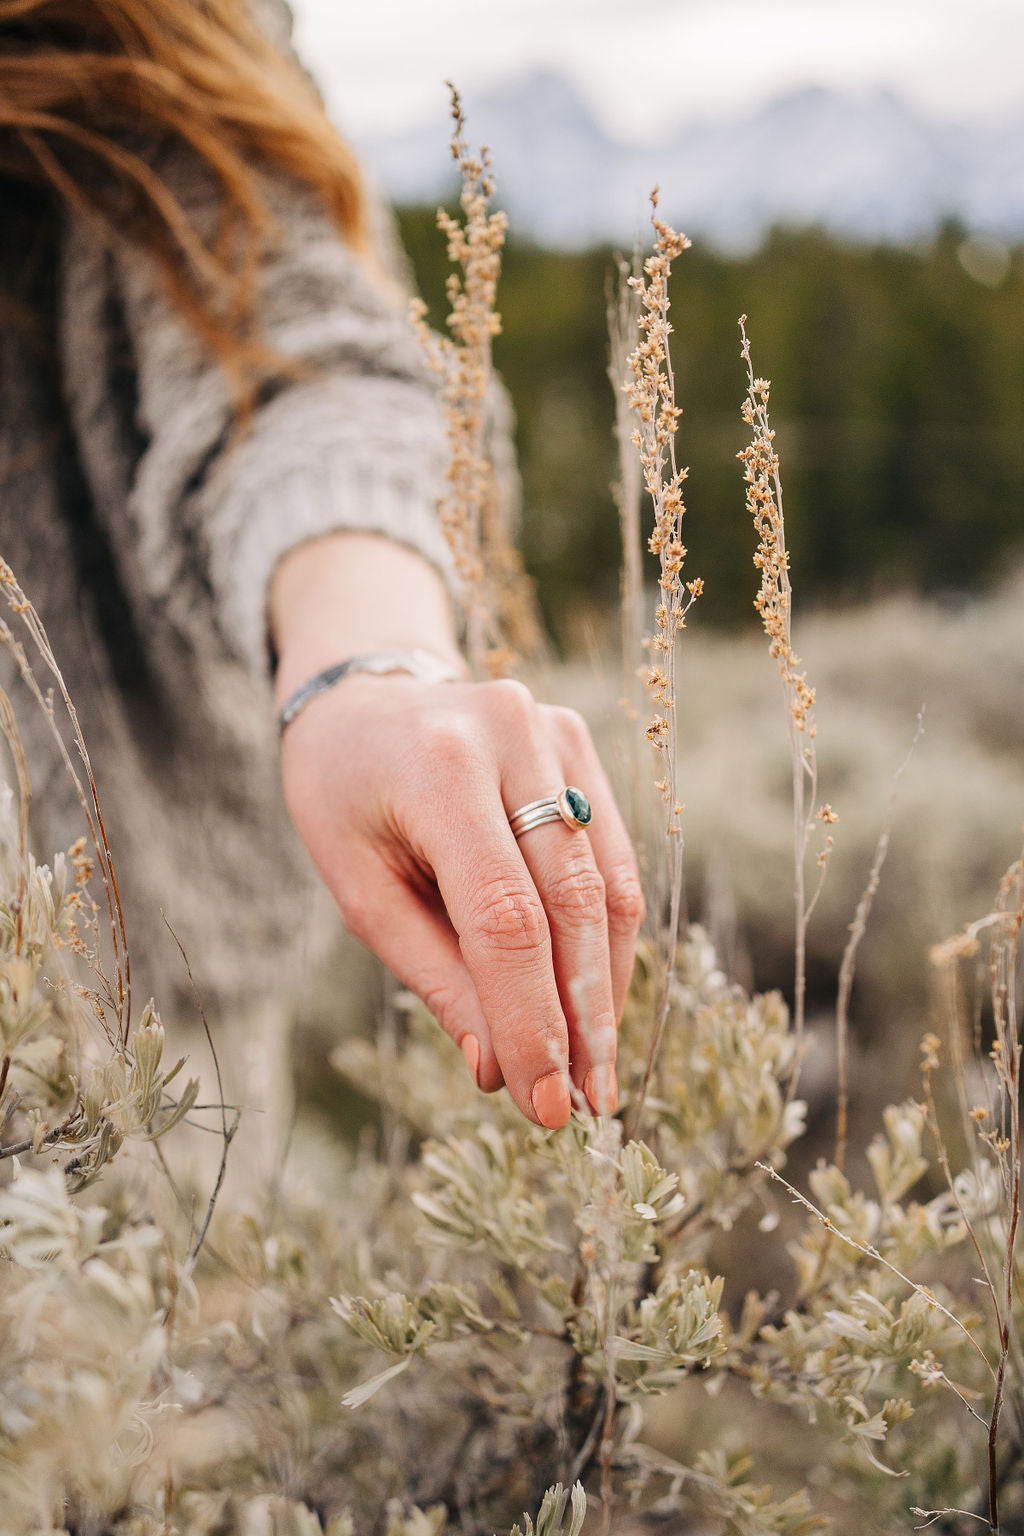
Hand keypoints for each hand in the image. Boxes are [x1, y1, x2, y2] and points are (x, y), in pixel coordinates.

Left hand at [278, 674, 644, 1127]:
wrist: (365, 698)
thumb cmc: (347, 799)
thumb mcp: (361, 889)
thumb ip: (434, 973)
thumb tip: (500, 1067)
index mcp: (437, 768)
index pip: (504, 916)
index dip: (531, 1018)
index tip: (541, 1103)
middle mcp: (509, 737)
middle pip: (571, 900)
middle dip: (582, 1015)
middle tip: (583, 1104)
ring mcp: (556, 734)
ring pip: (607, 884)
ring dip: (606, 987)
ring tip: (593, 1071)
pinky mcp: (582, 747)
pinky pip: (611, 859)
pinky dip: (606, 939)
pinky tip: (593, 1001)